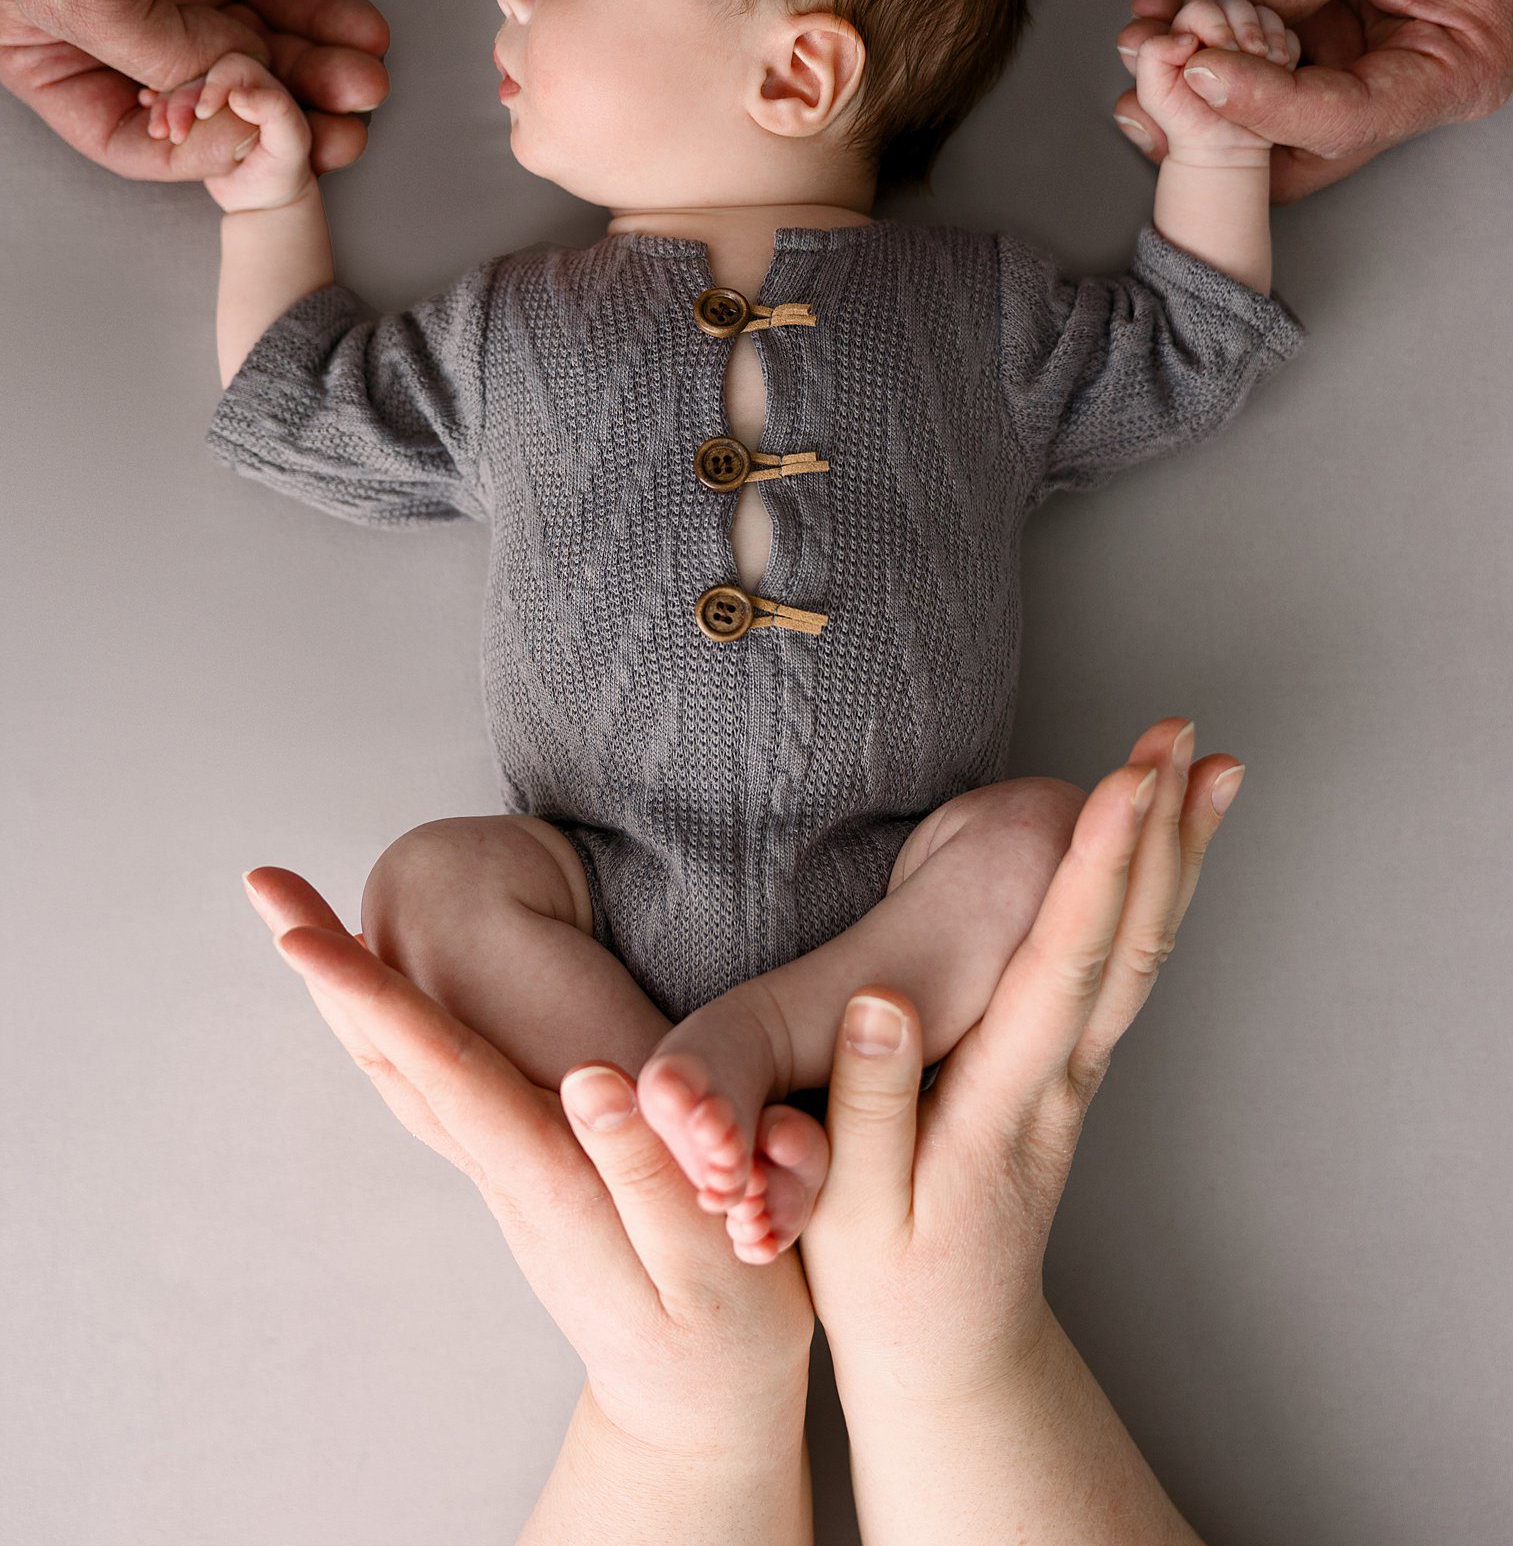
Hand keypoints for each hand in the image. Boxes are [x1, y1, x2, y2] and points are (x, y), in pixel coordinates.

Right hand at [0, 0, 388, 182]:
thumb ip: (159, 58)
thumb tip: (234, 92)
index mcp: (56, 48)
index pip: (130, 139)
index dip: (196, 154)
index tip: (251, 147)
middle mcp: (124, 24)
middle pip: (215, 103)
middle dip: (281, 122)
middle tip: (336, 137)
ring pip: (265, 52)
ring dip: (319, 76)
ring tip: (364, 87)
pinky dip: (333, 21)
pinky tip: (364, 39)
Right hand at [141, 52, 313, 212]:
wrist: (260, 197)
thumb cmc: (280, 171)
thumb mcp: (291, 145)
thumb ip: (276, 113)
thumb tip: (238, 95)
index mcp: (261, 84)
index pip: (232, 66)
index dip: (215, 85)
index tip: (203, 113)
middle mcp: (233, 85)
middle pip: (199, 75)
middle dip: (181, 99)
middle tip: (174, 133)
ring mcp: (210, 99)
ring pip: (178, 88)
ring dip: (163, 107)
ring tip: (157, 133)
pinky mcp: (190, 114)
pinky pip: (166, 99)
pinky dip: (154, 107)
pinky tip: (150, 119)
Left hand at [240, 868, 813, 1453]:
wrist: (697, 1408)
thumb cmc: (721, 1335)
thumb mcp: (706, 1264)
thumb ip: (649, 1172)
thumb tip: (590, 1079)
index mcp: (550, 1180)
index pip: (446, 1072)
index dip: (377, 999)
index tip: (306, 936)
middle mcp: (508, 1171)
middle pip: (397, 1061)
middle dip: (331, 973)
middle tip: (268, 885)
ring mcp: (509, 1175)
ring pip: (409, 1073)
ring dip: (355, 994)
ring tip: (309, 921)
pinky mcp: (528, 1173)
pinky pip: (440, 1086)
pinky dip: (403, 1029)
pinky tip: (397, 1004)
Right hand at [799, 716, 1240, 1400]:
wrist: (955, 1352)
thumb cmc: (888, 1283)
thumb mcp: (852, 1217)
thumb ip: (867, 1110)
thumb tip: (881, 1001)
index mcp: (1000, 1106)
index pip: (1061, 971)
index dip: (1097, 871)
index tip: (1125, 785)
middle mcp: (1060, 1082)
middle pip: (1127, 944)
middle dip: (1156, 831)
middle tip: (1176, 737)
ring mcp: (1077, 1077)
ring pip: (1142, 950)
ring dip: (1177, 853)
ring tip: (1205, 766)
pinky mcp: (1072, 1073)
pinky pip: (1128, 967)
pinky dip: (1158, 894)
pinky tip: (1168, 848)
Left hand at [1113, 0, 1512, 200]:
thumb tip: (1212, 26)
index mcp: (1451, 68)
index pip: (1343, 121)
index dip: (1265, 107)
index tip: (1203, 70)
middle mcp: (1397, 72)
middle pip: (1292, 141)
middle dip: (1214, 114)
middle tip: (1154, 80)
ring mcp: (1346, 46)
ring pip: (1254, 106)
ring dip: (1189, 79)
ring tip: (1145, 41)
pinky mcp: (1305, 15)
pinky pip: (1240, 53)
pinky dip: (1193, 38)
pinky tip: (1157, 18)